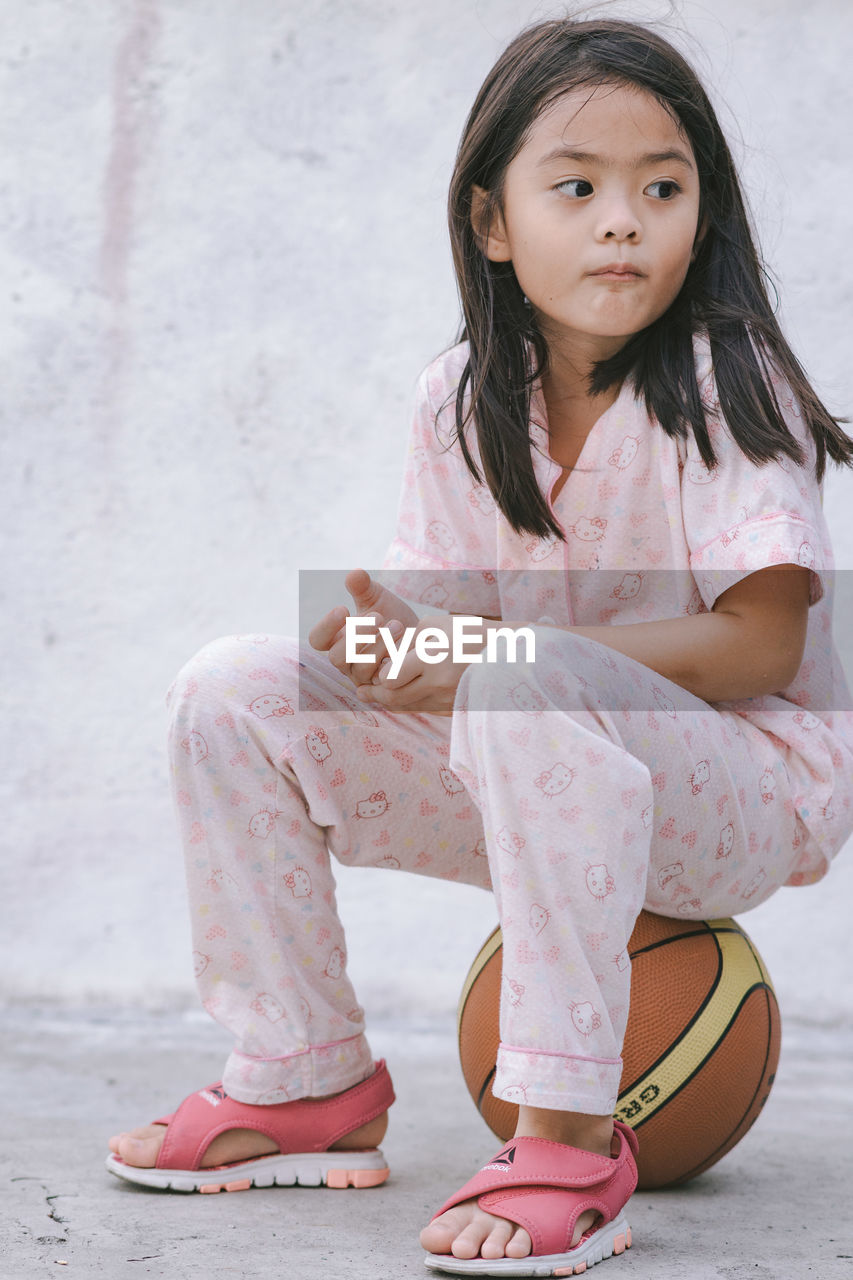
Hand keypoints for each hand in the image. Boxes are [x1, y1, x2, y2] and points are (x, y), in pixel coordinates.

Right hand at [307, 568, 421, 687]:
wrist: (422, 637)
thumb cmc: (392, 616)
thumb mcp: (378, 598)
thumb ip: (363, 588)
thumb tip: (355, 573)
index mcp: (336, 640)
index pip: (317, 640)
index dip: (326, 626)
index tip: (344, 608)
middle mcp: (346, 662)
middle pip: (337, 657)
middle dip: (356, 636)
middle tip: (378, 616)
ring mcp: (364, 677)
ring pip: (361, 668)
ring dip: (379, 646)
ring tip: (398, 625)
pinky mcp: (384, 688)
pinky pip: (383, 680)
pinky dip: (394, 661)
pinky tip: (407, 645)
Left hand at [356, 614, 485, 715]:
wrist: (511, 657)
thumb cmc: (472, 634)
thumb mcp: (438, 626)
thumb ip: (408, 640)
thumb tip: (385, 654)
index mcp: (432, 658)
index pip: (390, 676)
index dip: (378, 674)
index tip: (372, 668)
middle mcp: (438, 683)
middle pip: (394, 697)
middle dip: (375, 693)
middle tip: (362, 690)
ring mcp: (446, 699)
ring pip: (406, 706)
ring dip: (388, 701)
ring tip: (372, 694)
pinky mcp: (452, 708)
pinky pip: (421, 710)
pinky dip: (407, 704)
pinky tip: (399, 698)